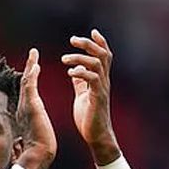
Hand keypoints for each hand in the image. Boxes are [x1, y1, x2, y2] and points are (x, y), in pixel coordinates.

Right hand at [16, 48, 56, 168]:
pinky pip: (30, 87)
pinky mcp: (31, 106)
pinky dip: (32, 75)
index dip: (30, 78)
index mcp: (26, 111)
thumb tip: (27, 134)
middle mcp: (24, 106)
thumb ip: (31, 129)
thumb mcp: (35, 135)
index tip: (34, 67)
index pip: (28, 90)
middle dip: (29, 68)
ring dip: (30, 67)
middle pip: (25, 82)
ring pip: (27, 81)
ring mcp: (26, 105)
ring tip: (34, 54)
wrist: (38, 154)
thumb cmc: (38, 148)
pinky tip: (36, 65)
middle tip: (33, 54)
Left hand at [62, 29, 119, 163]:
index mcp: (100, 80)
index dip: (100, 43)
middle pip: (102, 55)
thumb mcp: (82, 95)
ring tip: (64, 59)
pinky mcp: (97, 98)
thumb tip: (74, 71)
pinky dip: (82, 73)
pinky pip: (93, 80)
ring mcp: (102, 89)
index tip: (92, 31)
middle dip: (89, 44)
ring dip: (80, 58)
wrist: (96, 136)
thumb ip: (80, 83)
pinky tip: (70, 73)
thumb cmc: (89, 117)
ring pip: (97, 64)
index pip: (104, 56)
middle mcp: (104, 82)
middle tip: (72, 40)